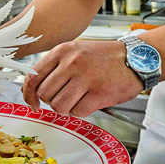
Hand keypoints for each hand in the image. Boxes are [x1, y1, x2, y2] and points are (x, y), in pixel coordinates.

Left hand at [22, 40, 143, 117]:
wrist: (135, 58)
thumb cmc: (104, 58)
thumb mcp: (75, 52)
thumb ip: (55, 67)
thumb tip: (35, 90)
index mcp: (62, 51)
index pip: (33, 77)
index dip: (29, 94)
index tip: (32, 103)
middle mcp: (71, 63)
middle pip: (45, 94)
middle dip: (52, 102)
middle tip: (64, 99)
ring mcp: (86, 77)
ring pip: (59, 106)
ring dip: (66, 109)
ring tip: (77, 100)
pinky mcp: (99, 93)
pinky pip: (78, 112)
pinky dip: (81, 112)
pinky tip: (89, 102)